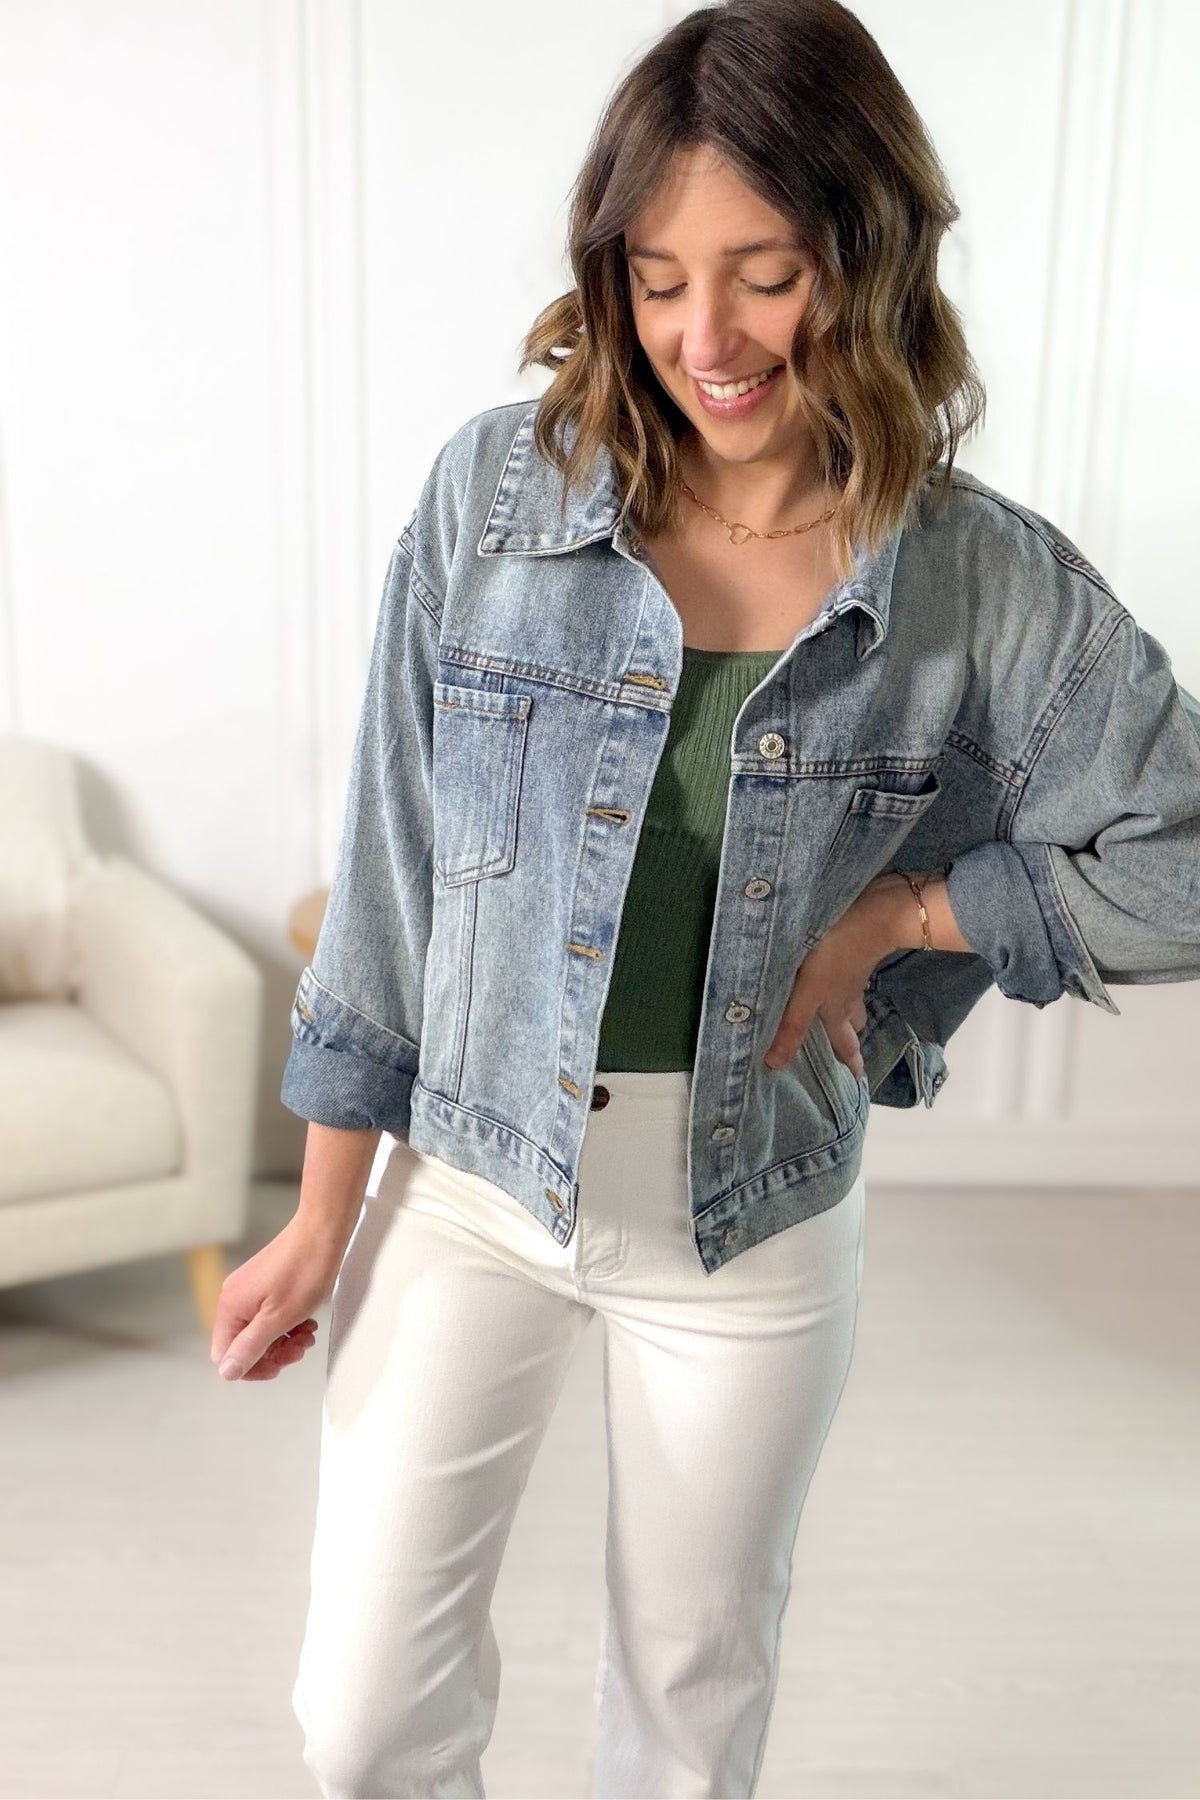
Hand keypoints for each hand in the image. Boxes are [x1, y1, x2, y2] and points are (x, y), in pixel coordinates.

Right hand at [210, 1212, 349, 1381]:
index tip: (279, 1366)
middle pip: (244, 1344)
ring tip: (307, 1333)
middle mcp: (234, 1298)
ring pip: (260, 1331)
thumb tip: (226, 1372)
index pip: (225, 1355)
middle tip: (299, 1348)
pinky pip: (269, 1316)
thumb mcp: (277, 1319)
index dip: (252, 1367)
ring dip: (284, 1339)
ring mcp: (249, 1290)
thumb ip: (250, 1347)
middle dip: (273, 1352)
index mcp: (230, 1307)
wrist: (322, 1232)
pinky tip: (305, 1321)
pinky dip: (287, 1324)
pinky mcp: (264, 1284)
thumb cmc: (304, 1270)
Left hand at [763, 875, 909, 1077]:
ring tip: (841, 1017)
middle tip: (850, 1053)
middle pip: (854, 1023)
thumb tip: (776, 1065)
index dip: (851, 1063)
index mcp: (837, 1010)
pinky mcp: (854, 951)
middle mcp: (849, 996)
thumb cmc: (834, 956)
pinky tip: (834, 976)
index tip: (859, 1080)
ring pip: (853, 1000)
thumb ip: (792, 1026)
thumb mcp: (808, 994)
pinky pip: (850, 976)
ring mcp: (855, 973)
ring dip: (850, 1012)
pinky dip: (843, 983)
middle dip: (850, 1039)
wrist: (871, 914)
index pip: (846, 1044)